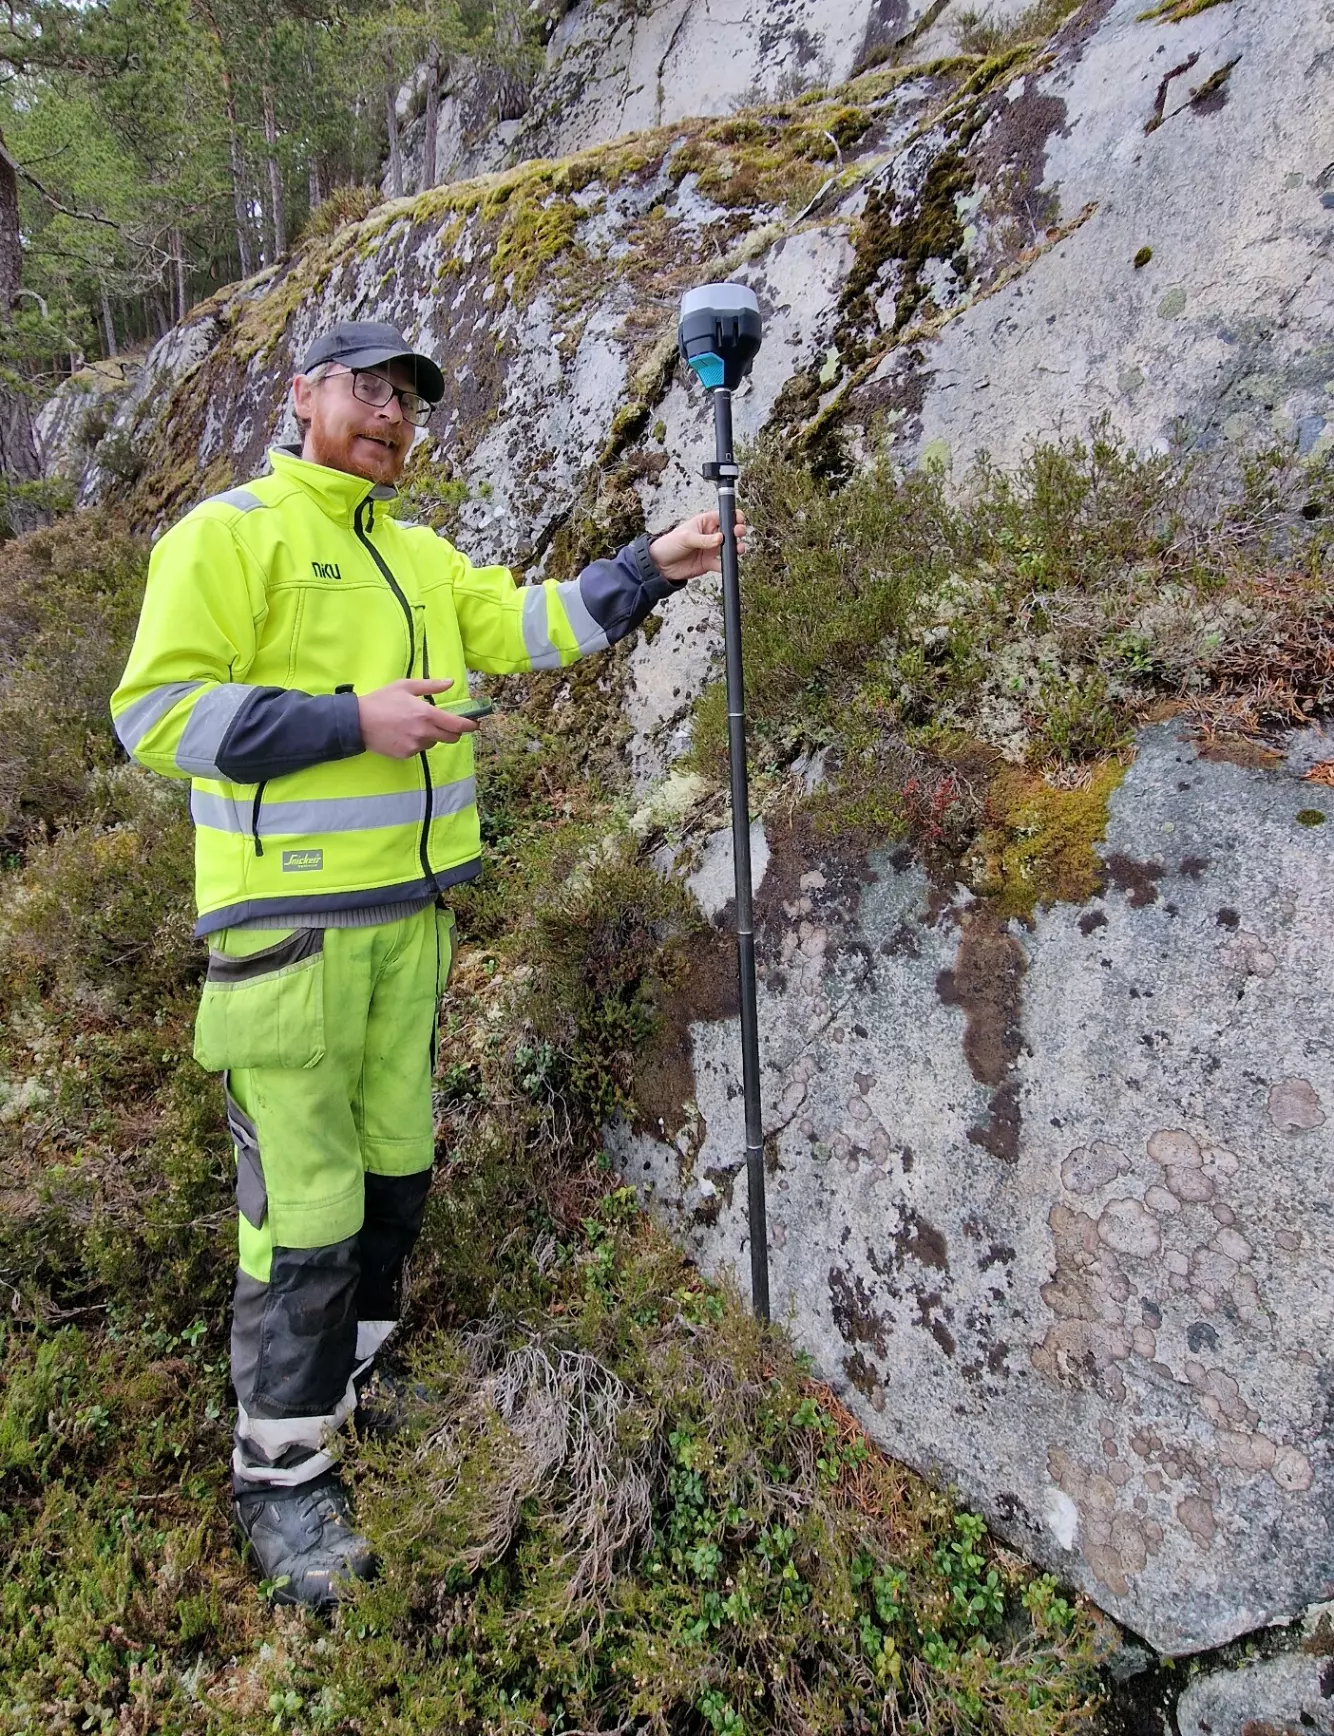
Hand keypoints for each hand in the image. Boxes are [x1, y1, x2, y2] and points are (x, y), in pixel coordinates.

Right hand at [357, 678, 477, 757]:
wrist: (357, 722)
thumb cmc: (381, 701)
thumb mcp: (405, 686)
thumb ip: (431, 686)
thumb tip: (450, 683)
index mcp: (426, 714)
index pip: (456, 725)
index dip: (469, 726)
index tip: (475, 724)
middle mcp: (423, 732)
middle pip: (451, 738)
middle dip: (453, 732)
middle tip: (446, 724)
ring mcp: (414, 746)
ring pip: (433, 743)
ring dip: (432, 736)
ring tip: (414, 725)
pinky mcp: (406, 755)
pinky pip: (419, 749)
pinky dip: (417, 742)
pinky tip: (403, 733)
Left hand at [648, 510, 749, 583]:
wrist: (660, 565)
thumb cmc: (669, 544)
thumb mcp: (686, 538)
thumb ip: (704, 539)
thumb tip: (721, 538)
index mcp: (705, 522)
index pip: (724, 516)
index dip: (734, 517)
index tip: (739, 520)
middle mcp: (711, 535)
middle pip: (731, 531)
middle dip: (738, 531)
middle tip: (739, 533)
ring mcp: (711, 549)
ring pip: (730, 548)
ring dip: (737, 548)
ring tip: (739, 549)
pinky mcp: (710, 563)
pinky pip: (722, 564)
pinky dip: (727, 565)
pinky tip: (727, 565)